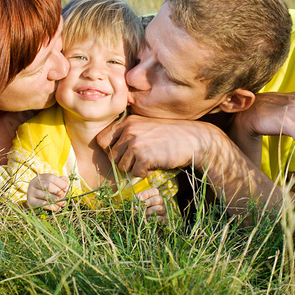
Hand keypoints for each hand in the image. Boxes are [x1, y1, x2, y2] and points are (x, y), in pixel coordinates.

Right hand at [26, 173, 69, 211]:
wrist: (34, 200)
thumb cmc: (46, 191)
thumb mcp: (53, 184)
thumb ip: (61, 182)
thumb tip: (67, 185)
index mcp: (40, 177)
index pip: (51, 177)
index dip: (60, 183)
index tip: (67, 188)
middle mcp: (33, 183)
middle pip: (48, 186)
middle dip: (58, 191)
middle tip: (64, 196)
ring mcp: (31, 192)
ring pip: (46, 196)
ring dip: (57, 200)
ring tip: (63, 203)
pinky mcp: (31, 202)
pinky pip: (43, 204)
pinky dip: (53, 207)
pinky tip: (58, 208)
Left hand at [97, 116, 219, 177]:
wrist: (193, 139)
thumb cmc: (171, 134)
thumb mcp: (146, 126)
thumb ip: (129, 133)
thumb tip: (111, 151)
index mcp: (127, 122)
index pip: (101, 139)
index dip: (109, 150)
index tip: (122, 153)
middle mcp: (129, 131)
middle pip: (112, 156)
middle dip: (125, 162)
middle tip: (141, 159)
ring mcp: (135, 143)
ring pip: (122, 166)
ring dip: (135, 168)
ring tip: (150, 160)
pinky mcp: (144, 157)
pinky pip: (135, 172)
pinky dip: (145, 172)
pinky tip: (156, 164)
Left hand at [134, 187, 166, 222]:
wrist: (146, 223)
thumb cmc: (142, 210)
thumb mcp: (140, 204)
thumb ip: (138, 200)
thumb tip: (137, 198)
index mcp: (155, 196)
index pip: (154, 191)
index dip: (146, 193)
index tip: (139, 197)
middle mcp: (161, 202)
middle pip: (158, 199)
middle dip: (148, 202)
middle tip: (139, 206)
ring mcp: (164, 211)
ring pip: (160, 208)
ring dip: (149, 211)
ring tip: (142, 214)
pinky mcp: (164, 219)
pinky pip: (161, 218)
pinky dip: (154, 219)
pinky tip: (147, 220)